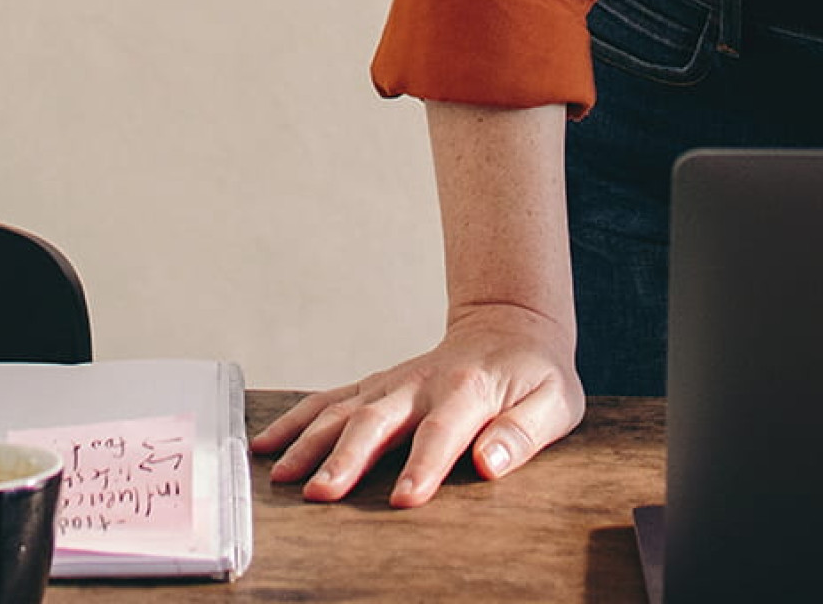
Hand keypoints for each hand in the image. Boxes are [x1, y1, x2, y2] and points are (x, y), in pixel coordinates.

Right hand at [251, 302, 585, 507]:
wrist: (512, 324)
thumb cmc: (535, 374)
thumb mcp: (555, 402)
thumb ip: (524, 432)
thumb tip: (490, 462)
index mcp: (471, 389)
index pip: (444, 431)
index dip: (424, 465)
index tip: (404, 500)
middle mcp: (423, 382)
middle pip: (379, 419)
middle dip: (348, 457)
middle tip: (321, 494)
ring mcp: (394, 381)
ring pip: (345, 408)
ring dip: (311, 440)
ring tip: (281, 476)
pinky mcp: (377, 384)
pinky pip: (331, 399)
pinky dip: (297, 419)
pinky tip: (267, 443)